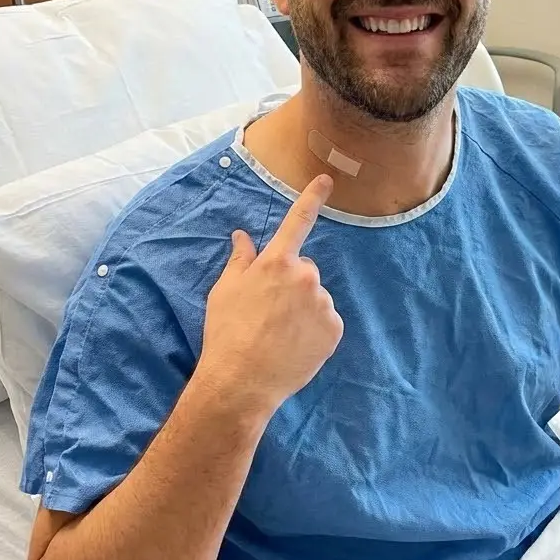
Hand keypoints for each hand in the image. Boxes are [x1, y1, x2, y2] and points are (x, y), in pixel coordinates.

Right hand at [194, 174, 343, 414]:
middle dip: (291, 284)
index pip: (297, 222)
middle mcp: (305, 277)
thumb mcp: (225, 290)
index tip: (327, 179)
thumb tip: (243, 235)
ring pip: (316, 298)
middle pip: (304, 270)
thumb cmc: (226, 332)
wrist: (242, 381)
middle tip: (269, 311)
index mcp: (276, 263)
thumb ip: (240, 260)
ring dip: (303, 309)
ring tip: (279, 334)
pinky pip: (326, 322)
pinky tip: (294, 346)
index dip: (312, 197)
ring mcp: (323, 304)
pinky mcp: (334, 329)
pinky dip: (315, 331)